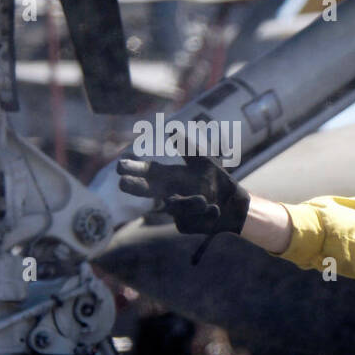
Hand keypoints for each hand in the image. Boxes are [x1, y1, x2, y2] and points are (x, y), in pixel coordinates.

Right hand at [117, 154, 250, 236]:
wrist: (234, 203)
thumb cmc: (216, 180)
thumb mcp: (205, 161)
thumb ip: (189, 148)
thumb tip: (172, 129)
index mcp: (169, 176)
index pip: (148, 171)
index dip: (134, 169)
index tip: (120, 166)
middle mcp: (168, 193)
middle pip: (148, 190)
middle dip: (136, 186)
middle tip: (122, 183)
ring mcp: (175, 211)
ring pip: (174, 207)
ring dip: (189, 203)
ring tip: (205, 200)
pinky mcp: (186, 225)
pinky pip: (191, 221)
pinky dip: (206, 214)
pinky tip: (215, 210)